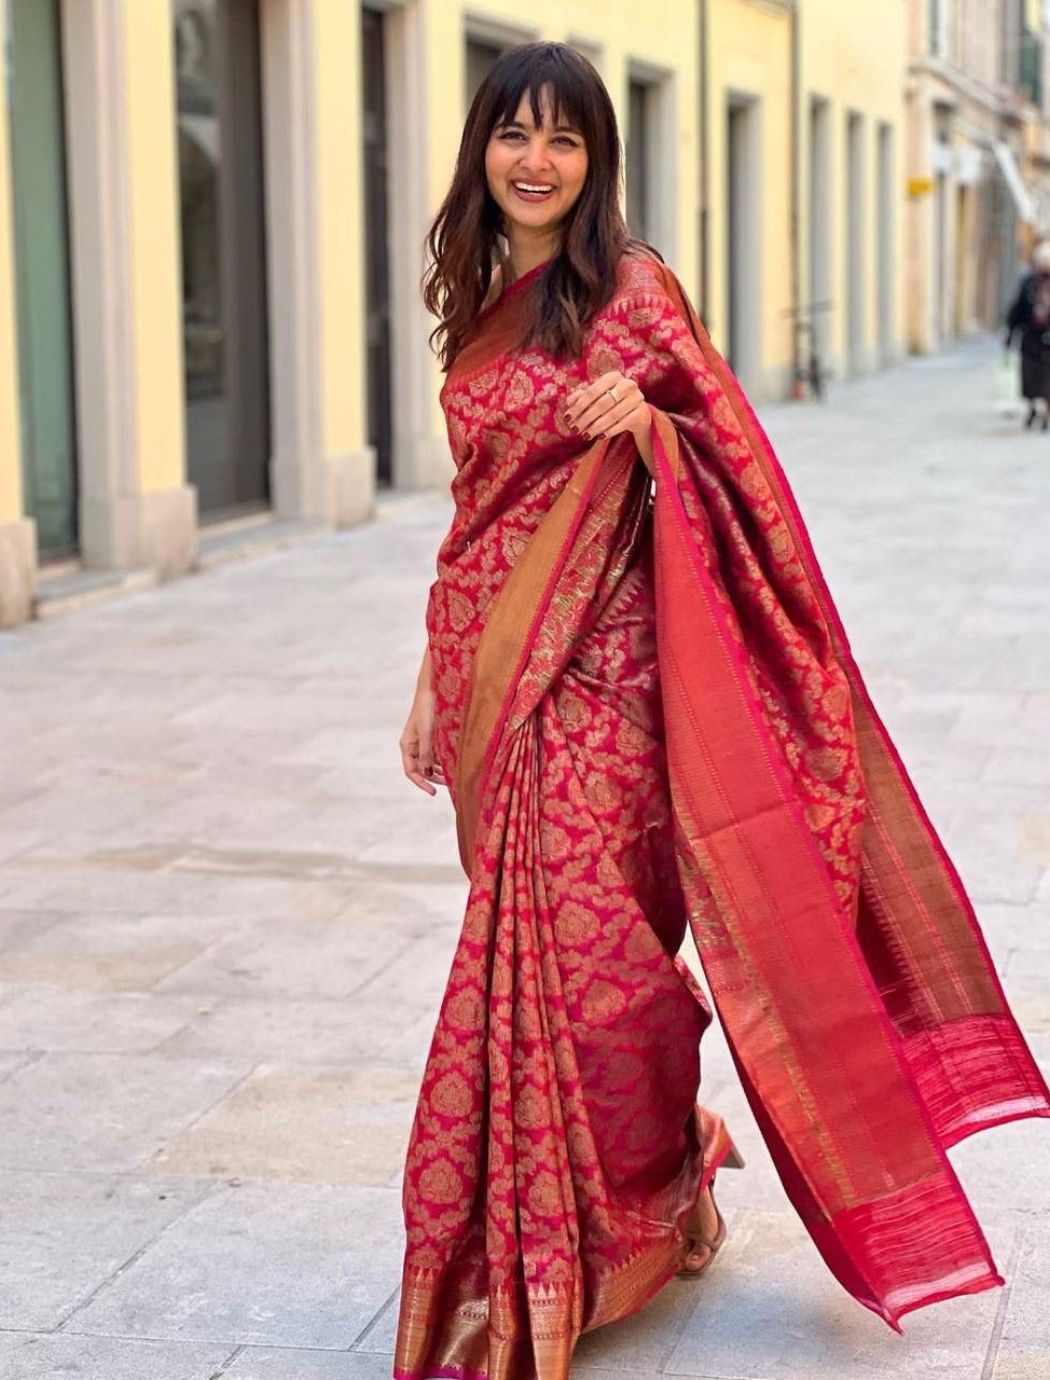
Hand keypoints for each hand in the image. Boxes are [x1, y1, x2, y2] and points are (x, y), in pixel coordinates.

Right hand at [399, 672, 446, 795]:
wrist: (433, 688)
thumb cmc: (427, 708)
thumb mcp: (427, 733)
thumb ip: (427, 753)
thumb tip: (427, 772)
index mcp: (407, 745)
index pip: (411, 771)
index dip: (421, 783)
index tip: (433, 792)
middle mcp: (413, 745)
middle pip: (421, 769)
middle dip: (433, 778)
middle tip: (449, 784)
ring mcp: (423, 741)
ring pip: (429, 762)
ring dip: (439, 770)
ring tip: (453, 776)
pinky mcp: (432, 735)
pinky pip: (436, 753)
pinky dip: (443, 759)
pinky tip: (454, 763)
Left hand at [564, 370, 650, 447]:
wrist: (637, 412)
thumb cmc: (612, 402)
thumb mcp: (597, 398)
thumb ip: (582, 397)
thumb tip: (569, 402)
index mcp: (613, 377)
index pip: (592, 391)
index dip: (578, 406)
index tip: (568, 417)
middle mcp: (628, 384)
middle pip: (601, 404)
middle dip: (586, 418)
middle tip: (575, 429)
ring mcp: (637, 398)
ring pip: (612, 415)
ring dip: (596, 427)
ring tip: (585, 435)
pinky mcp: (642, 413)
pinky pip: (623, 424)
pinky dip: (610, 431)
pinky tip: (600, 436)